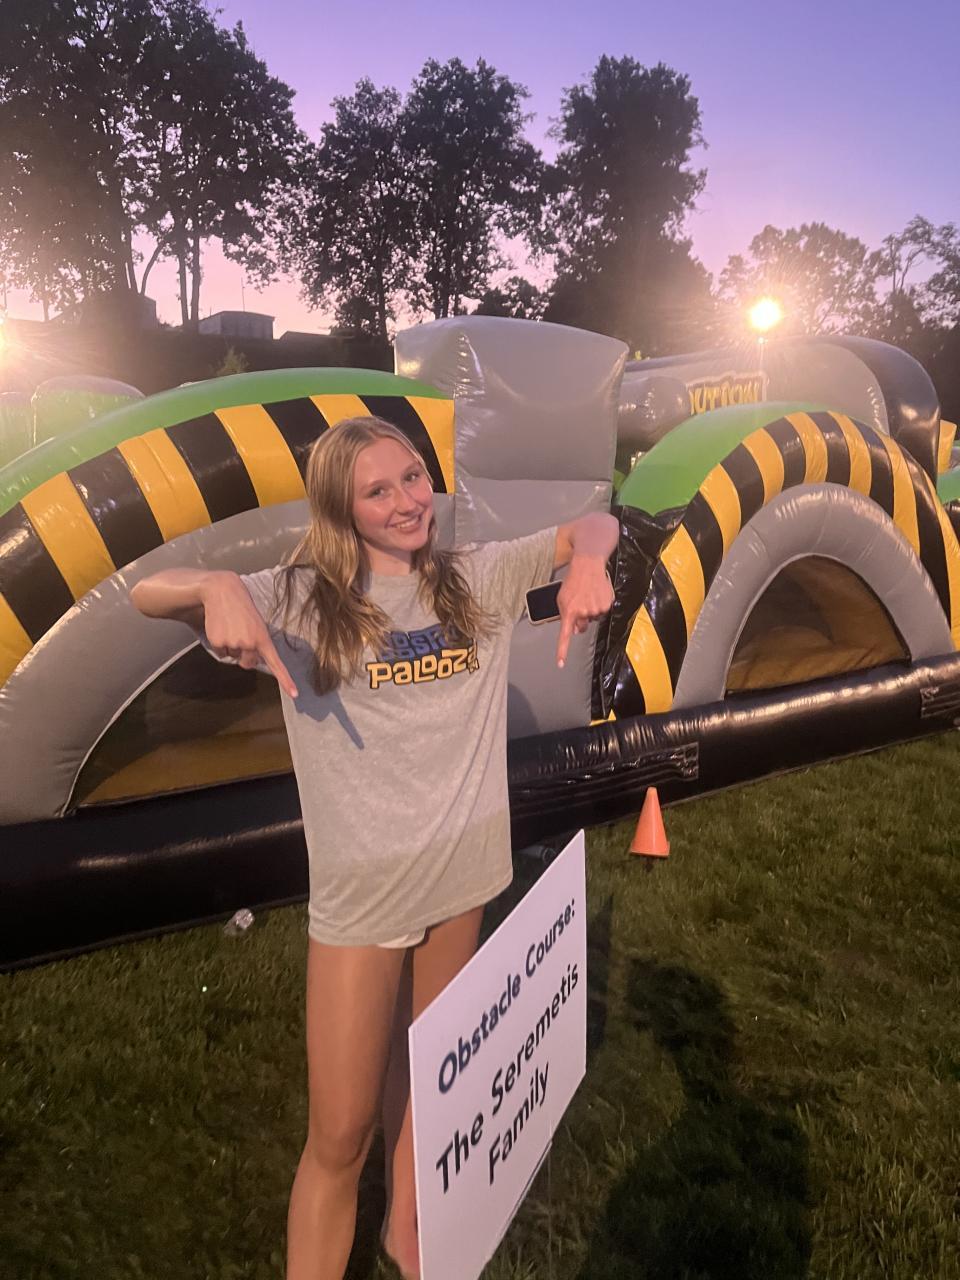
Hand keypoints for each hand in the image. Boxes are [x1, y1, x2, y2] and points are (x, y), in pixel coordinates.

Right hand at [202, 574, 298, 698]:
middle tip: (240, 634)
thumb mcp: (256, 624)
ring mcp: (234, 643)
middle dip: (243, 655)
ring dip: (230, 645)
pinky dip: (218, 642)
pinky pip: (219, 651)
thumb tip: (254, 661)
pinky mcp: (218, 642)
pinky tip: (220, 627)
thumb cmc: (242, 608)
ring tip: (230, 626)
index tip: (295, 694)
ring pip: (231, 656)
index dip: (286, 680)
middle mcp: (250, 644)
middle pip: (247, 663)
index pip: (276, 663)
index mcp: (263, 638)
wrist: (222, 591)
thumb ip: (258, 643)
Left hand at [555, 557, 614, 667]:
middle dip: (581, 619)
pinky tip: (596, 593)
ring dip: (591, 610)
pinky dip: (600, 604)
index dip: (562, 651)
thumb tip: (576, 630)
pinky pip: (603, 611)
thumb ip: (566, 616)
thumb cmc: (573, 581)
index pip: (565, 636)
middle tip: (580, 603)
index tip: (561, 664)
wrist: (588, 564)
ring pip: (594, 618)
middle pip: (583, 627)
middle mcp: (583, 613)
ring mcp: (597, 609)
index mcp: (569, 611)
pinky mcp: (607, 604)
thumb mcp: (562, 598)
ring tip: (588, 594)